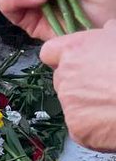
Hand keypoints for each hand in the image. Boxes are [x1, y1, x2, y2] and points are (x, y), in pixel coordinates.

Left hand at [40, 21, 115, 151]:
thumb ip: (109, 33)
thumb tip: (107, 30)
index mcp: (74, 50)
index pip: (50, 53)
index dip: (63, 59)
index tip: (79, 64)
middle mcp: (66, 75)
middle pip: (62, 80)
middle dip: (79, 84)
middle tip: (106, 88)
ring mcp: (69, 103)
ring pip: (73, 105)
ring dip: (88, 107)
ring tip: (115, 106)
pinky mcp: (77, 128)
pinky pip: (82, 129)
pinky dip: (95, 130)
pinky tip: (113, 123)